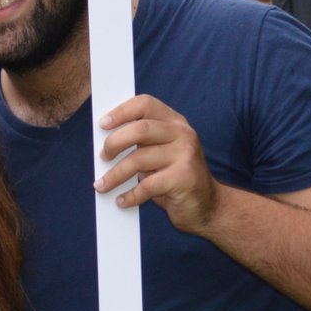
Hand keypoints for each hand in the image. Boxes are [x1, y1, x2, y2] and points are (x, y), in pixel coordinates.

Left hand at [95, 95, 218, 237]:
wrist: (209, 206)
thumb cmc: (176, 178)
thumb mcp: (161, 153)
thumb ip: (141, 143)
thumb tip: (105, 144)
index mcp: (174, 122)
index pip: (145, 104)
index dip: (121, 112)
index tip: (102, 124)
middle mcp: (183, 133)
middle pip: (140, 129)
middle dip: (114, 143)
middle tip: (103, 157)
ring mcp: (186, 154)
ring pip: (139, 159)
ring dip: (115, 175)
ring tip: (102, 185)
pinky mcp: (184, 178)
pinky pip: (147, 185)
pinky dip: (130, 195)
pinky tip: (122, 201)